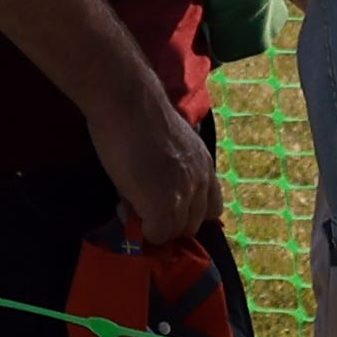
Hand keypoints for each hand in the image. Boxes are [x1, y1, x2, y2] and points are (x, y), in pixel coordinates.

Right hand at [91, 90, 223, 252]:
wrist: (128, 102)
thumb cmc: (140, 113)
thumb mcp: (170, 144)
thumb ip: (171, 170)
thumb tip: (154, 192)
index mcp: (205, 166)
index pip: (212, 209)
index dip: (187, 213)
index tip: (164, 207)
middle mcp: (200, 182)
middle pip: (192, 225)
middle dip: (167, 222)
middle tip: (140, 206)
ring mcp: (183, 195)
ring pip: (174, 232)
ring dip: (152, 225)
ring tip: (129, 204)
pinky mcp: (161, 206)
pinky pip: (156, 234)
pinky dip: (141, 229)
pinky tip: (125, 208)